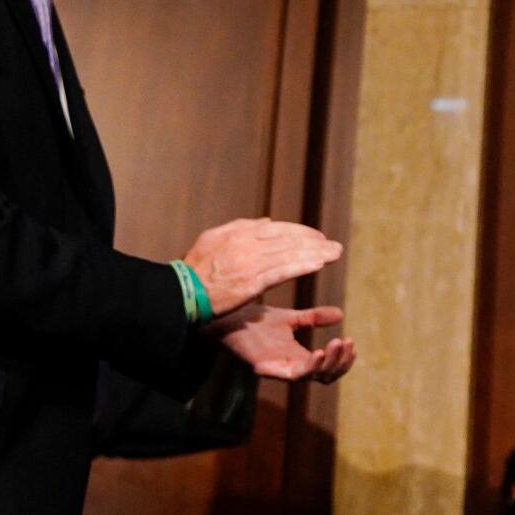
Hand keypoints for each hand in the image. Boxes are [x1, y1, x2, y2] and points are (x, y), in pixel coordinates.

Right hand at [184, 218, 341, 315]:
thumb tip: (266, 221)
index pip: (277, 228)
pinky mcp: (252, 281)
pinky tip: (319, 264)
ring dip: (316, 253)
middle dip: (314, 241)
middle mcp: (246, 242)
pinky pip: (283, 270)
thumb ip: (240, 228)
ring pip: (290, 253)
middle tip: (333, 246)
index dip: (300, 232)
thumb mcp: (213, 239)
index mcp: (237, 232)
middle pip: (288, 239)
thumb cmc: (194, 270)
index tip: (316, 237)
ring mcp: (249, 261)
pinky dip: (303, 265)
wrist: (180, 292)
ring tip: (335, 254)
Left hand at [209, 304, 353, 382]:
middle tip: (345, 343)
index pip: (328, 368)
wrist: (231, 319)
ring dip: (327, 363)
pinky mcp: (265, 369)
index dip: (342, 359)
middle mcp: (291, 367)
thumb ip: (314, 318)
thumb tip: (341, 314)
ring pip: (311, 376)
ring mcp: (278, 370)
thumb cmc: (257, 322)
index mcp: (299, 358)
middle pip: (324, 376)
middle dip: (339, 362)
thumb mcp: (292, 318)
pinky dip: (307, 367)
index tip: (351, 342)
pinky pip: (291, 375)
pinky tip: (316, 352)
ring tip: (334, 344)